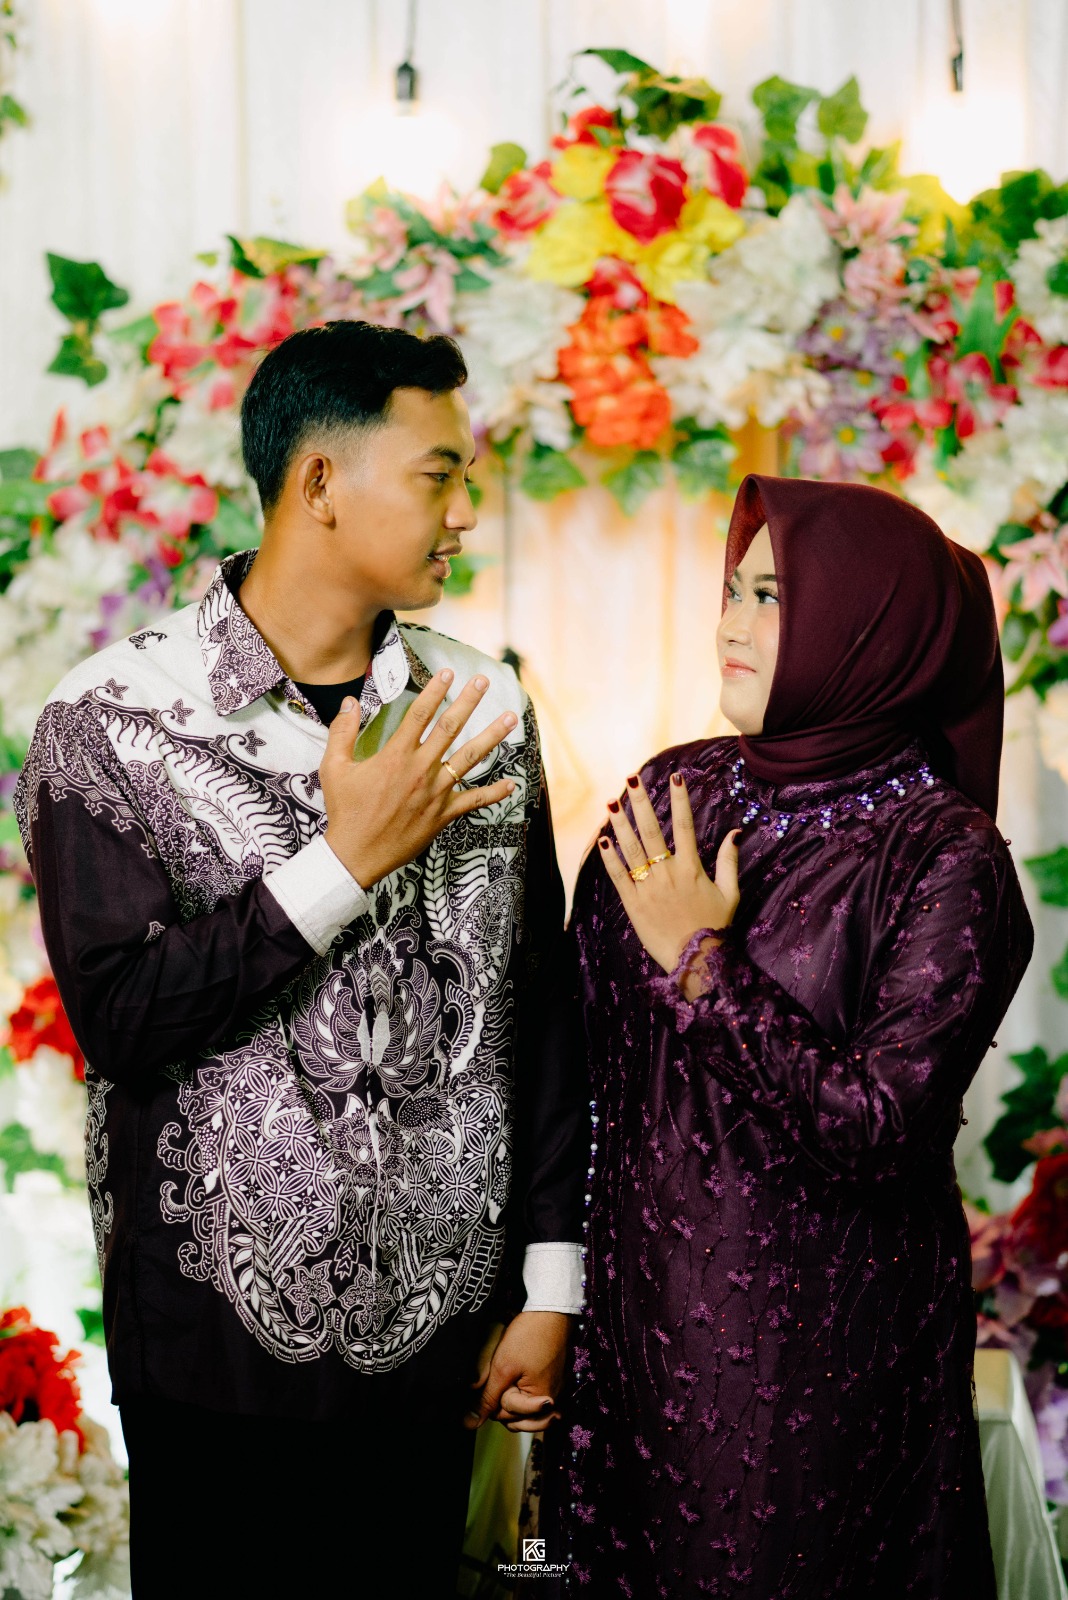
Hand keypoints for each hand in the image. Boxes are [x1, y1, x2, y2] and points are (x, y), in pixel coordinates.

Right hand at [321, 669, 517, 886]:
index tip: (448, 672)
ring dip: (492, 736)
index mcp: (395, 756)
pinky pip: (474, 801)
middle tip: (484, 681)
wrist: (356, 854)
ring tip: (510, 718)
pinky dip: (494, 793)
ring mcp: (435, 792)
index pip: (419, 715)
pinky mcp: (443, 815)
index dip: (435, 691)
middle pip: (450, 728)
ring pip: (469, 758)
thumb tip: (348, 702)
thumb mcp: (334, 768)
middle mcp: (420, 770)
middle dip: (469, 702)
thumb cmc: (345, 811)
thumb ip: (342, 732)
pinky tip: (511, 783)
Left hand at [465, 1311, 570, 1432]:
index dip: (495, 1399)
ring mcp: (557, 1391)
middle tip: (504, 1378)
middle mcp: (554, 1402)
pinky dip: (526, 1394)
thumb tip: (468, 1425)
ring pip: (528, 1412)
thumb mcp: (502, 1368)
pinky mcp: (557, 1381)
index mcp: (543, 1403)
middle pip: (519, 1419)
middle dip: (505, 1403)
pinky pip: (538, 1400)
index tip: (499, 1375)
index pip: (507, 1417)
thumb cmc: (527, 1337)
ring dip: (514, 1401)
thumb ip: (487, 1399)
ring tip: (508, 1380)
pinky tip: (519, 1379)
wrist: (551, 1310)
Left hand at [599, 771, 739, 981]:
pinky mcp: (633, 904)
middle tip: (632, 778)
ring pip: (631, 849)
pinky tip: (602, 839)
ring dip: (620, 823)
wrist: (696, 961)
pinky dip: (610, 857)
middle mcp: (668, 873)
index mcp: (691, 868)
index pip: (684, 825)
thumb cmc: (715, 927)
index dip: (679, 799)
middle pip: (652, 830)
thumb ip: (729, 861)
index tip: (675, 776)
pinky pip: (618, 876)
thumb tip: (736, 832)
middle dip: (641, 802)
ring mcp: (648, 887)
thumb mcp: (730, 893)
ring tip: (611, 801)